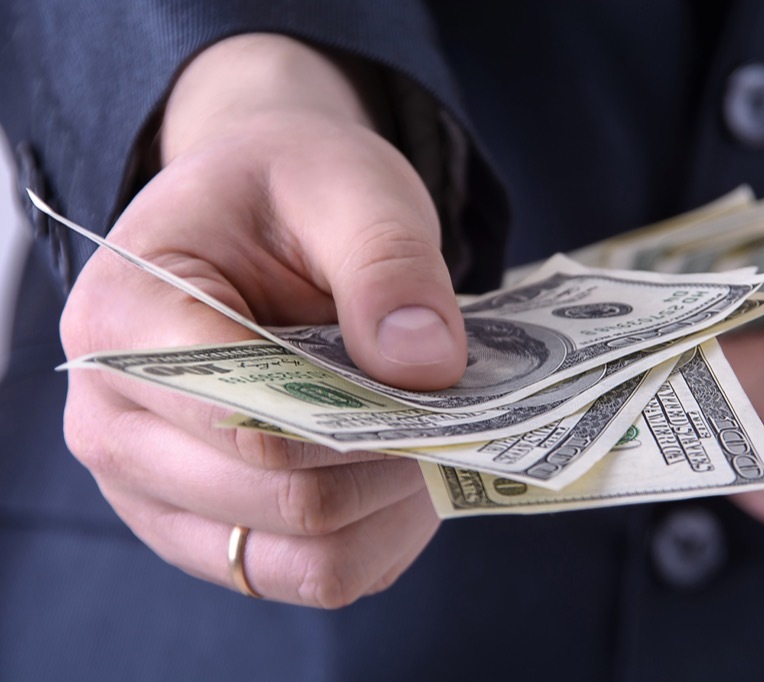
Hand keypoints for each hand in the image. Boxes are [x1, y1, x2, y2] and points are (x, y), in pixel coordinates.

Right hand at [60, 34, 463, 605]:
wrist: (258, 217)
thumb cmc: (292, 192)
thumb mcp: (350, 188)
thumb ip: (388, 266)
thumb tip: (427, 367)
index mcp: (123, 323)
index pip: (244, 416)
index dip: (359, 414)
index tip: (441, 384)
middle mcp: (113, 424)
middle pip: (279, 498)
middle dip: (387, 458)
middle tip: (456, 409)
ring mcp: (156, 492)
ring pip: (303, 558)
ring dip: (392, 507)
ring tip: (433, 436)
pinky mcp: (209, 530)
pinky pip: (311, 575)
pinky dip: (379, 536)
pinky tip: (406, 472)